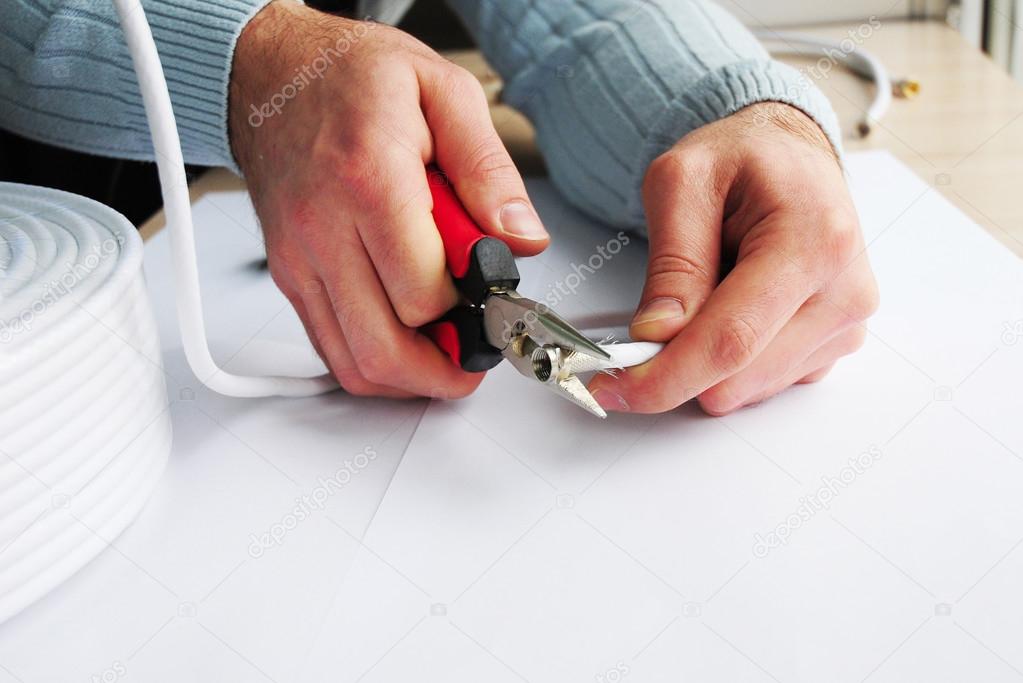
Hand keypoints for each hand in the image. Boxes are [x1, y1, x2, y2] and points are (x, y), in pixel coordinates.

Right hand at [228, 1, 547, 397]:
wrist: (273, 73)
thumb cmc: (353, 78)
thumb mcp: (444, 91)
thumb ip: (490, 171)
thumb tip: (523, 239)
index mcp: (369, 181)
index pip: (423, 294)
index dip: (469, 311)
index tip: (493, 296)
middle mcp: (323, 229)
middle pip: (384, 347)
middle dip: (444, 371)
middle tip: (477, 354)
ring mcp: (298, 259)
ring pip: (352, 363)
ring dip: (409, 377)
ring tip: (446, 350)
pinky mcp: (287, 275)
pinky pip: (328, 347)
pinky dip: (373, 360)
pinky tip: (407, 337)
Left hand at [589, 102, 878, 413]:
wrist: (791, 155)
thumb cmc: (744, 158)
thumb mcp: (683, 181)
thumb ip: (672, 261)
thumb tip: (657, 334)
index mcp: (815, 242)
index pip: (731, 340)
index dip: (665, 377)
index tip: (614, 388)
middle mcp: (844, 292)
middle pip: (737, 377)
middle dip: (673, 368)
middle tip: (640, 331)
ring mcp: (846, 325)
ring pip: (745, 390)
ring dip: (704, 359)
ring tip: (708, 290)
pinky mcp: (836, 346)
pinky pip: (762, 385)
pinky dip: (729, 361)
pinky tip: (732, 308)